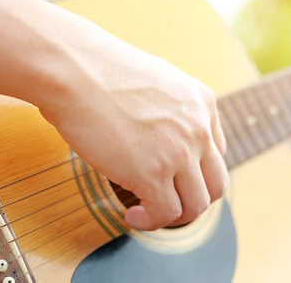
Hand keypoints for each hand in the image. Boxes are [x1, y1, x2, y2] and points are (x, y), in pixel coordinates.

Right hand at [38, 29, 228, 230]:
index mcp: (202, 102)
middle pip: (215, 184)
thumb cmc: (99, 70)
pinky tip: (131, 214)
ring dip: (173, 216)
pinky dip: (149, 221)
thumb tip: (158, 135)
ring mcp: (179, 152)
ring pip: (196, 205)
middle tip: (165, 200)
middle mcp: (199, 128)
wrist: (74, 68)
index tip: (172, 178)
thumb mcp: (155, 81)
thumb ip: (169, 107)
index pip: (216, 152)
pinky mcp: (152, 173)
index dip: (194, 172)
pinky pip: (165, 214)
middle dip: (191, 199)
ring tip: (146, 211)